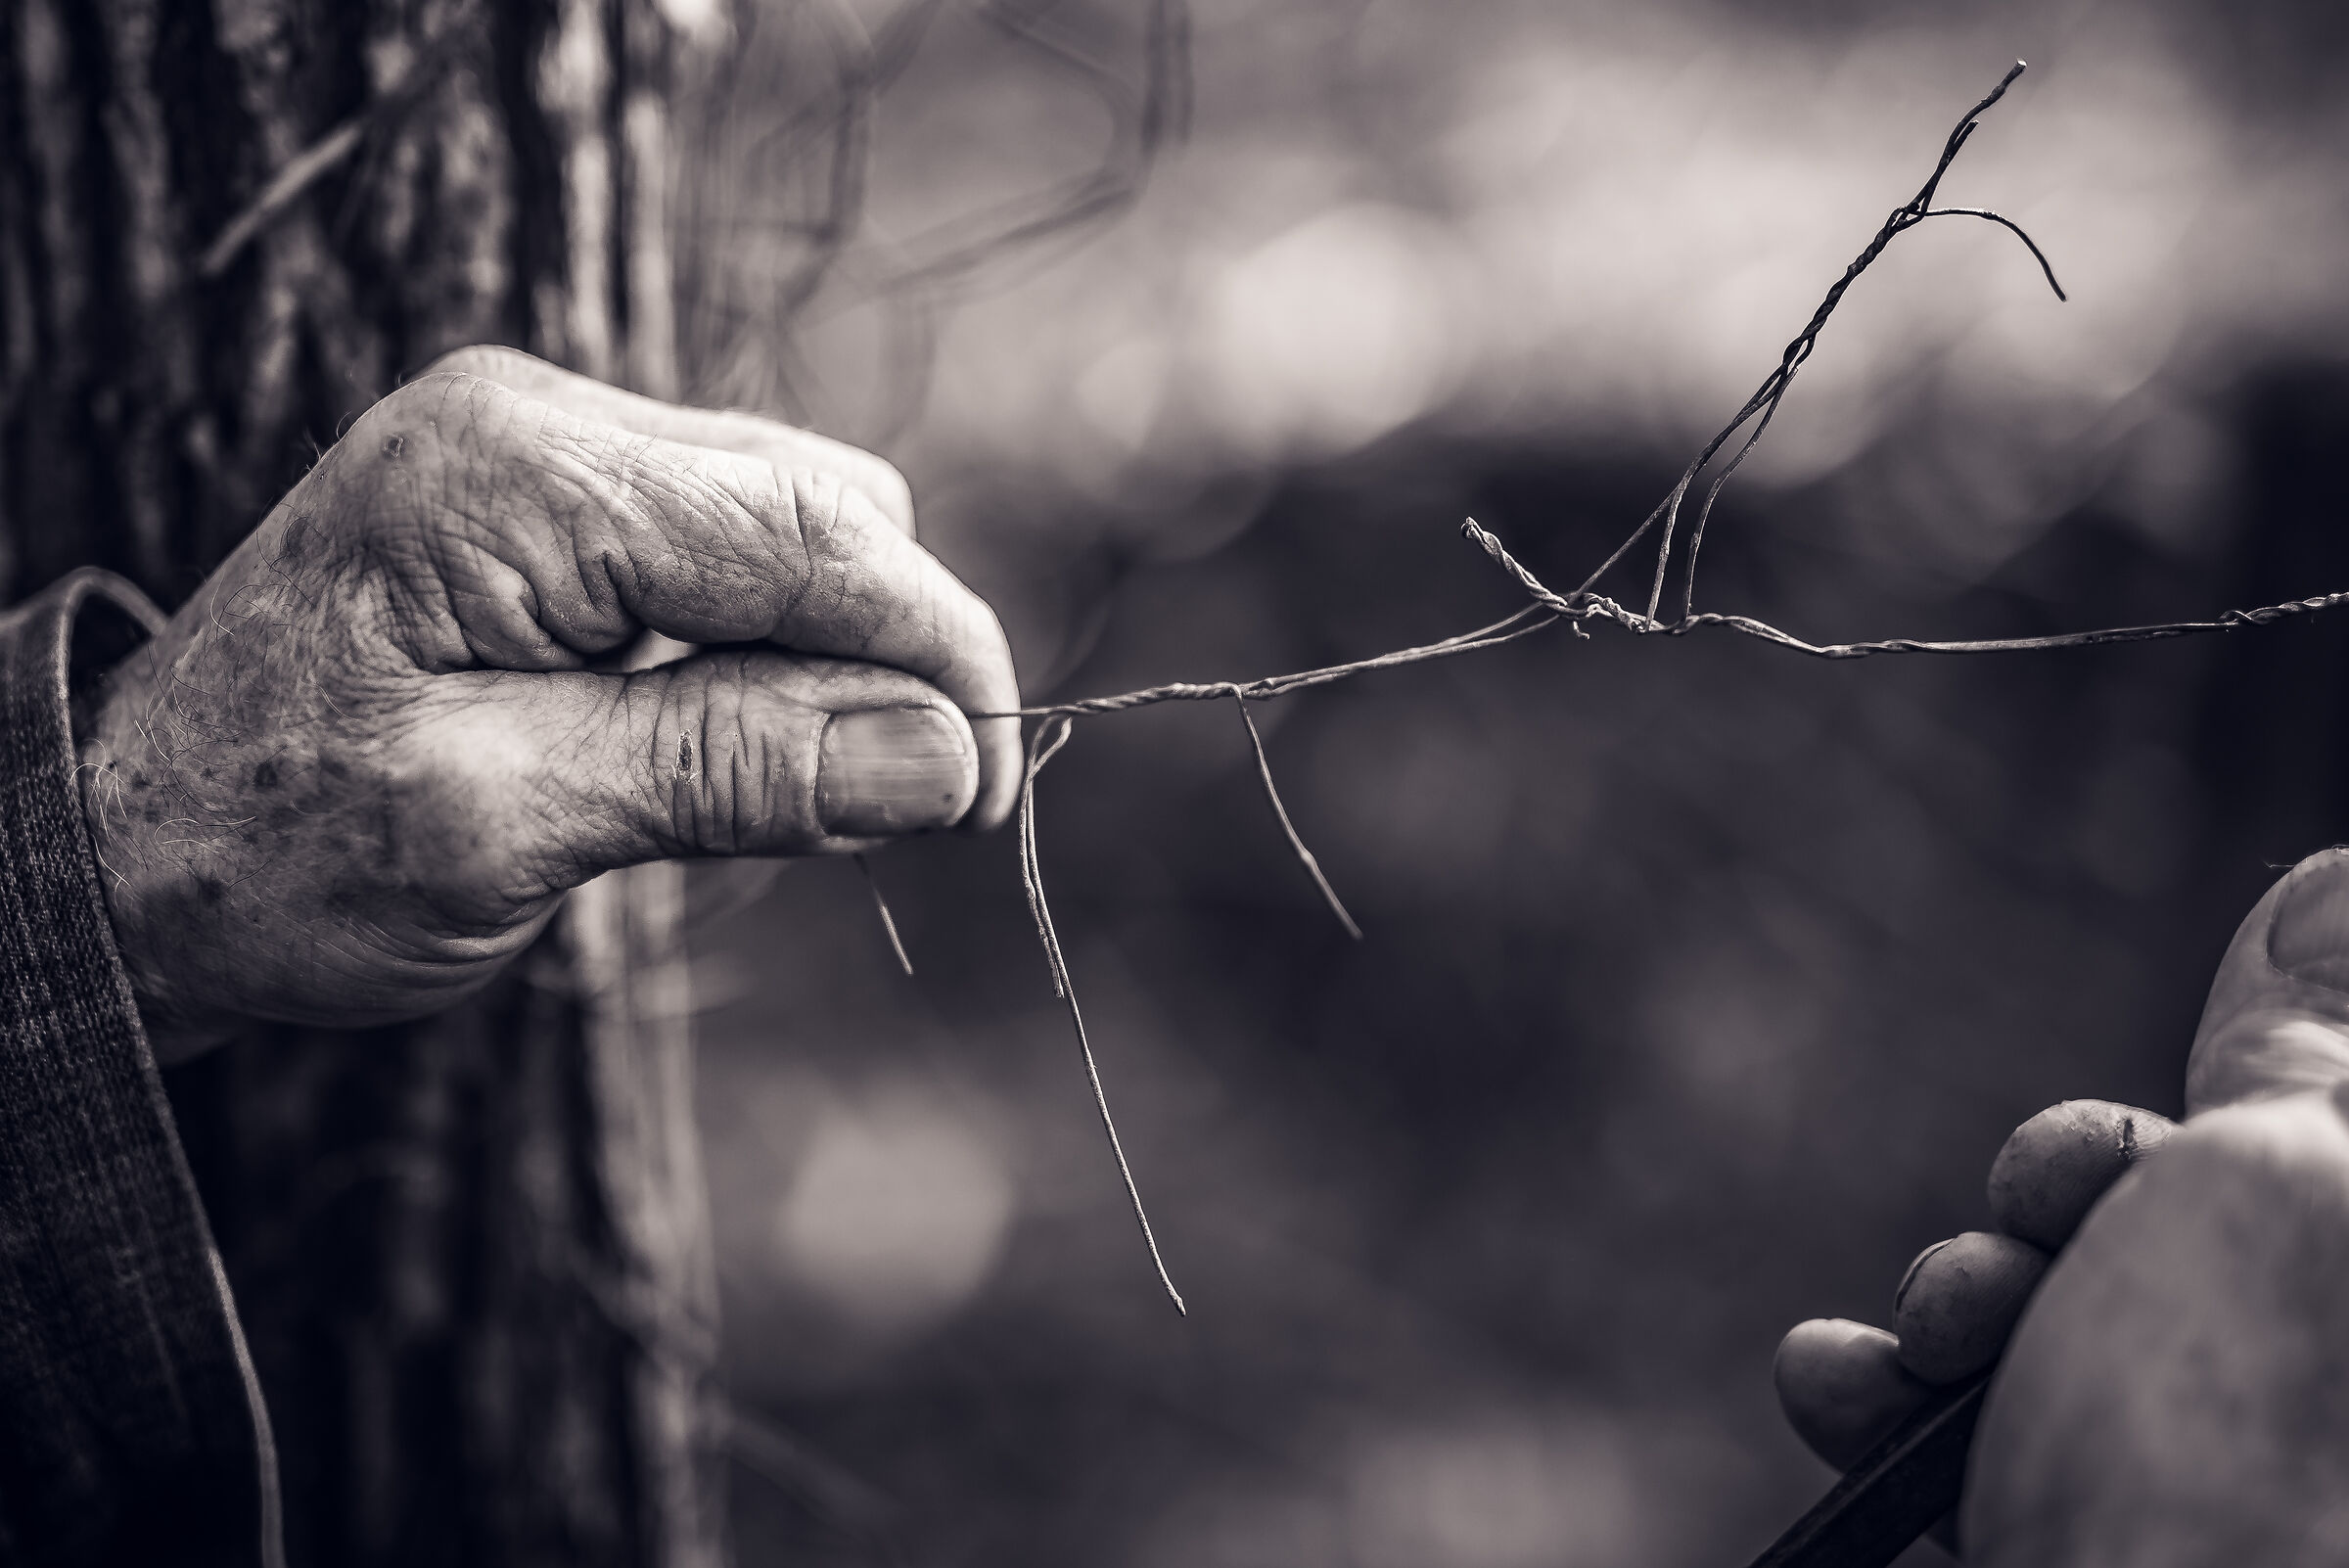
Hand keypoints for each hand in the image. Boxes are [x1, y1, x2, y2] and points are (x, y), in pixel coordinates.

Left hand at [77, 347, 1020, 1056]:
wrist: (118, 849)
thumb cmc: (273, 852)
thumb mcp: (506, 826)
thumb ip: (731, 770)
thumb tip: (949, 756)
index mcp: (519, 473)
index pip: (819, 531)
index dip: (942, 656)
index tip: (990, 795)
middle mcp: (538, 420)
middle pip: (824, 509)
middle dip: (888, 657)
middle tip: (875, 817)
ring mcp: (543, 451)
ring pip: (794, 527)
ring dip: (827, 658)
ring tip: (767, 793)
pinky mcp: (552, 503)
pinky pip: (729, 554)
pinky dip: (765, 651)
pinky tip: (714, 739)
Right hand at [1774, 848, 2348, 1564]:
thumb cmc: (2243, 1476)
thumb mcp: (2302, 1191)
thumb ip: (2323, 1030)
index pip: (2313, 1141)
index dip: (2209, 1116)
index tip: (2129, 1165)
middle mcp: (2314, 1398)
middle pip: (2178, 1223)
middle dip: (2047, 1206)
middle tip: (2022, 1259)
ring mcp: (2208, 1479)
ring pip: (2060, 1320)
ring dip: (1950, 1297)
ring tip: (1923, 1349)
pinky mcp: (2090, 1541)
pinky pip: (1975, 1430)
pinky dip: (1887, 1395)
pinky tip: (1844, 1387)